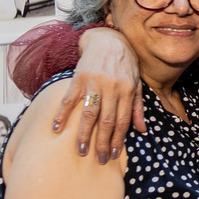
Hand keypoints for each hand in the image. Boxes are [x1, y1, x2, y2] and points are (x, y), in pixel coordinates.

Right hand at [51, 28, 143, 161]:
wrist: (109, 39)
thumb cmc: (126, 63)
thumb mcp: (137, 83)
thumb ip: (139, 107)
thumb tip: (142, 130)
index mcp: (128, 90)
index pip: (123, 120)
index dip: (118, 139)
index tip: (113, 154)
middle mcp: (112, 87)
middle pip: (106, 120)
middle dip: (103, 142)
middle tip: (99, 159)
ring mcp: (94, 82)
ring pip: (89, 113)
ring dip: (84, 134)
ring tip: (81, 150)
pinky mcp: (79, 77)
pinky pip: (69, 99)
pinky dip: (62, 114)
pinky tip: (57, 128)